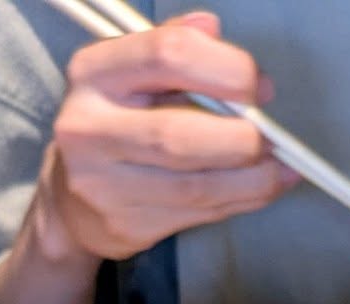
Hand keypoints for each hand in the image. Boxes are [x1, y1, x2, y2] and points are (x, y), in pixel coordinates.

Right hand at [42, 11, 297, 264]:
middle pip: (178, 134)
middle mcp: (88, 128)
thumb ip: (175, 47)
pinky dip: (240, 200)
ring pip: (193, 186)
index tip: (256, 87)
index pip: (166, 56)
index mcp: (93, 73)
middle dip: (240, 138)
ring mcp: (101, 185)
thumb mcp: (135, 72)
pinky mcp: (124, 226)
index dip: (224, 70)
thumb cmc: (118, 120)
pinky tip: (262, 188)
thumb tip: (216, 31)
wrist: (71, 197)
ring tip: (278, 167)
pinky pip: (196, 215)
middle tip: (271, 138)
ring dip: (251, 179)